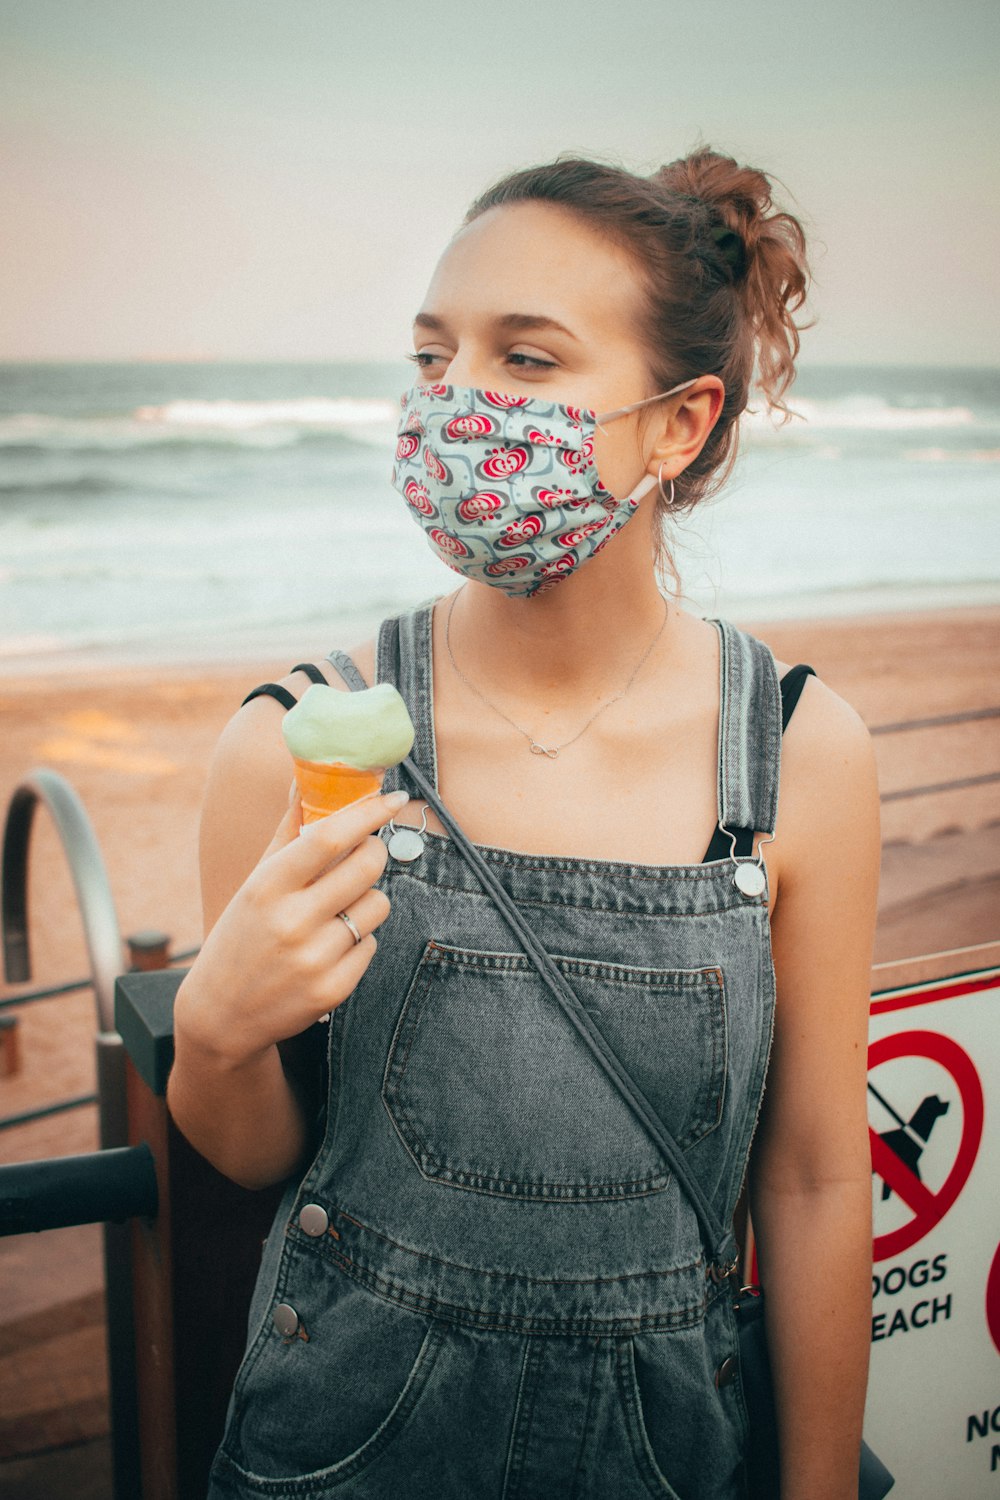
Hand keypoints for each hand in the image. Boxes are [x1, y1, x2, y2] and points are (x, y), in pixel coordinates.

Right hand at [174, 788, 408, 1065]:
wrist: (221, 1014)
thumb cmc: (241, 936)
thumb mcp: (254, 883)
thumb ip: (286, 833)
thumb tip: (304, 781)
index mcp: (267, 886)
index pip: (329, 838)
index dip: (367, 813)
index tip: (393, 797)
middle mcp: (291, 921)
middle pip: (366, 866)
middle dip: (375, 853)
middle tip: (365, 854)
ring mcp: (314, 958)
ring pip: (377, 905)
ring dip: (366, 901)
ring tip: (336, 912)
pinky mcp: (333, 989)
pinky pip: (372, 945)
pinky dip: (359, 941)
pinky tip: (329, 949)